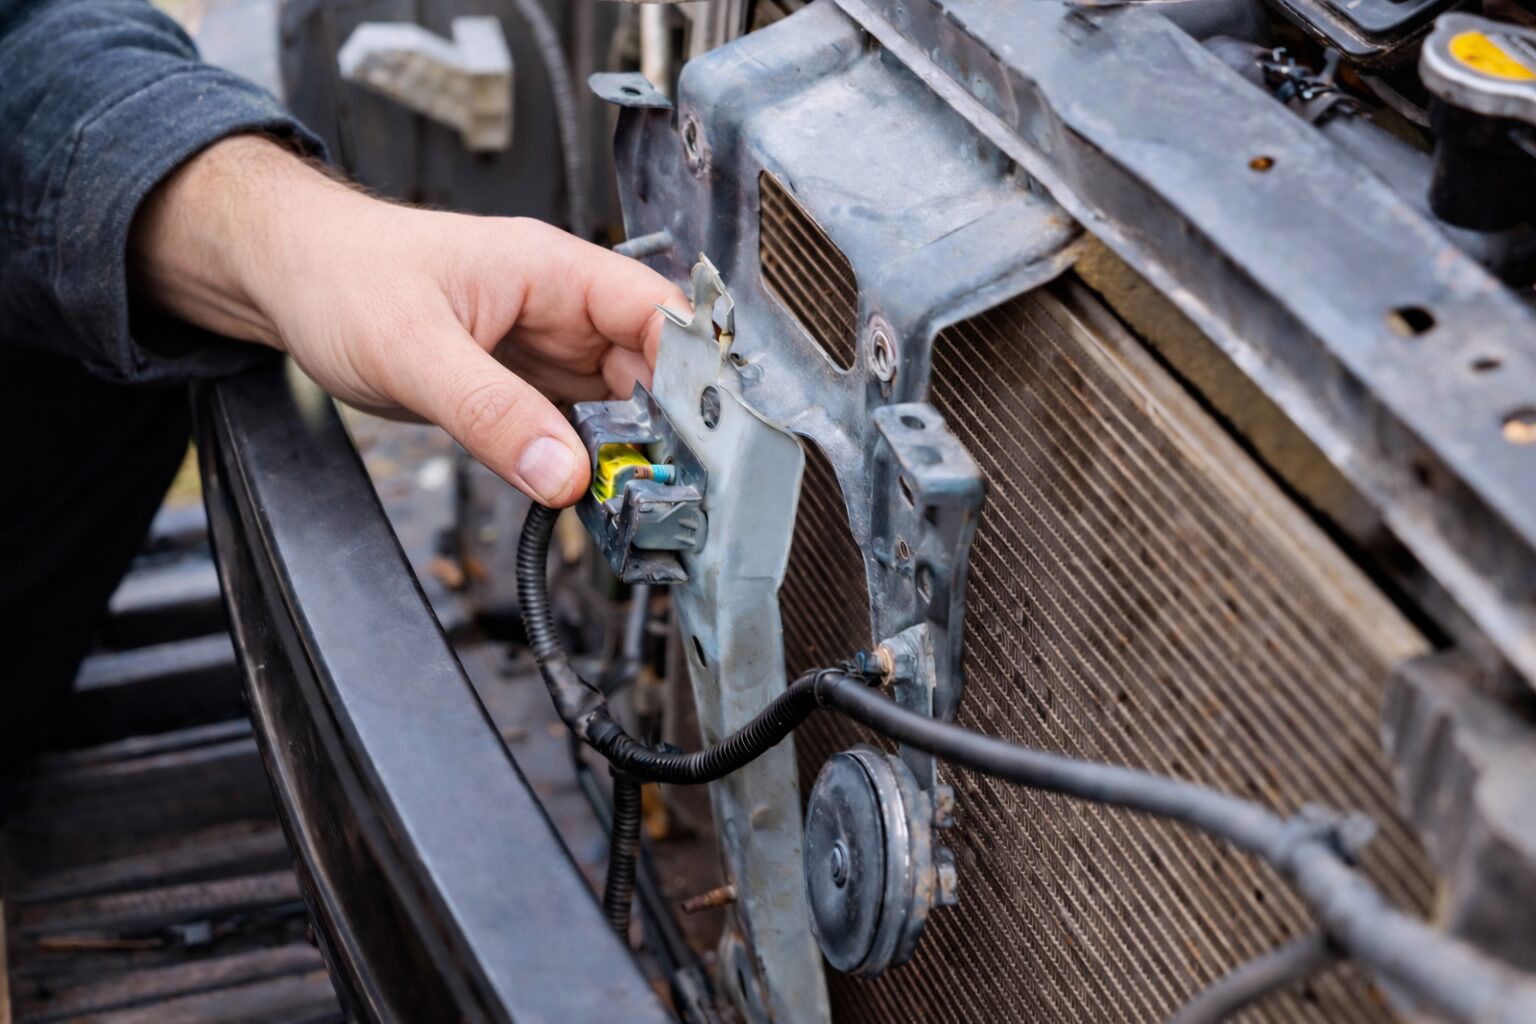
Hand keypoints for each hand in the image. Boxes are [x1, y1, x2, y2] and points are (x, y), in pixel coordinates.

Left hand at [131, 136, 687, 505]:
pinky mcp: (520, 383)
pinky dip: (590, 458)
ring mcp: (542, 347)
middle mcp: (559, 307)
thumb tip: (563, 474)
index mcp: (551, 269)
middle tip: (673, 489)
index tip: (709, 433)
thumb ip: (492, 414)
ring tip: (640, 499)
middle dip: (668, 426)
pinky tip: (594, 490)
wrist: (284, 279)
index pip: (656, 311)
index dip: (693, 369)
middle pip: (650, 366)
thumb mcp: (413, 350)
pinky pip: (576, 423)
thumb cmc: (340, 276)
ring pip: (618, 400)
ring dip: (632, 448)